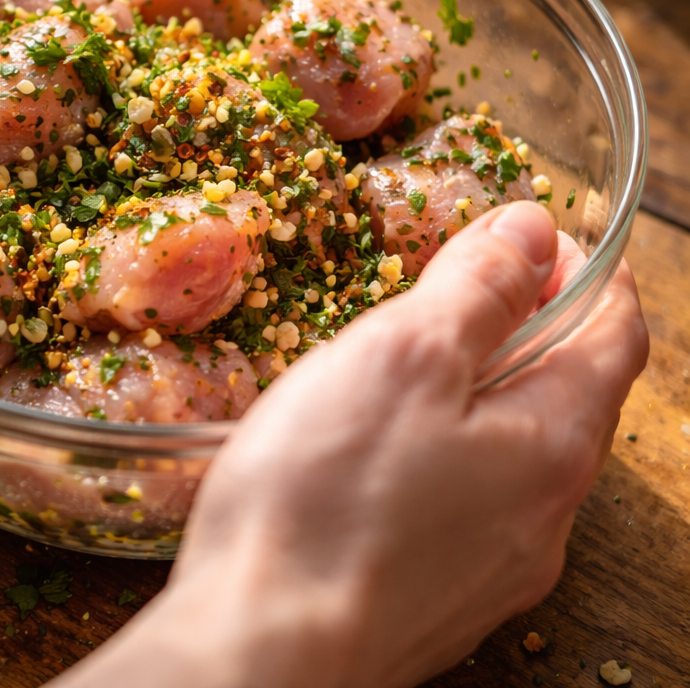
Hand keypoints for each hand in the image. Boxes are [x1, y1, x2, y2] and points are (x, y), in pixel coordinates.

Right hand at [55, 201, 647, 687]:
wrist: (261, 647)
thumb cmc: (326, 494)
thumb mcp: (405, 357)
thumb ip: (477, 289)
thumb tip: (533, 229)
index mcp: (552, 446)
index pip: (614, 336)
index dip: (591, 273)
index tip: (549, 235)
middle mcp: (543, 516)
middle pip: (568, 395)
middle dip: (533, 326)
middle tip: (470, 283)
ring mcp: (494, 566)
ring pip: (516, 451)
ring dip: (487, 388)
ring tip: (419, 355)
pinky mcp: (440, 595)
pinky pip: (470, 499)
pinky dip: (451, 446)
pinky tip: (385, 444)